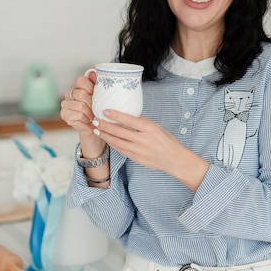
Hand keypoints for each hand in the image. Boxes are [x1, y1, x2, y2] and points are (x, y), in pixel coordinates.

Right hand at [60, 73, 95, 136]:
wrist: (94, 127)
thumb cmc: (97, 111)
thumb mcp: (100, 96)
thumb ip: (97, 83)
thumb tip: (93, 72)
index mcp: (77, 87)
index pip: (80, 80)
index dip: (90, 87)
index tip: (95, 95)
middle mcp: (69, 93)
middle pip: (81, 93)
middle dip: (92, 103)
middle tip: (95, 108)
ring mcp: (65, 104)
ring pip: (80, 105)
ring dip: (90, 113)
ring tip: (92, 116)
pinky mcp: (64, 114)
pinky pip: (78, 114)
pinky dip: (86, 119)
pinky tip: (87, 120)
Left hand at [92, 110, 208, 191]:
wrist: (174, 160)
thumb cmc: (167, 142)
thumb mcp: (157, 128)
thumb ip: (142, 123)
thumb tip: (126, 116)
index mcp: (150, 129)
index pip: (130, 120)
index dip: (116, 115)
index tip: (105, 111)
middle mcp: (144, 139)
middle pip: (120, 132)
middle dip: (105, 126)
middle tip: (95, 120)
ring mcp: (139, 150)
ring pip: (118, 142)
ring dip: (106, 135)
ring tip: (97, 129)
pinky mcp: (136, 158)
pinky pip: (121, 150)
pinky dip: (112, 144)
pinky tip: (107, 139)